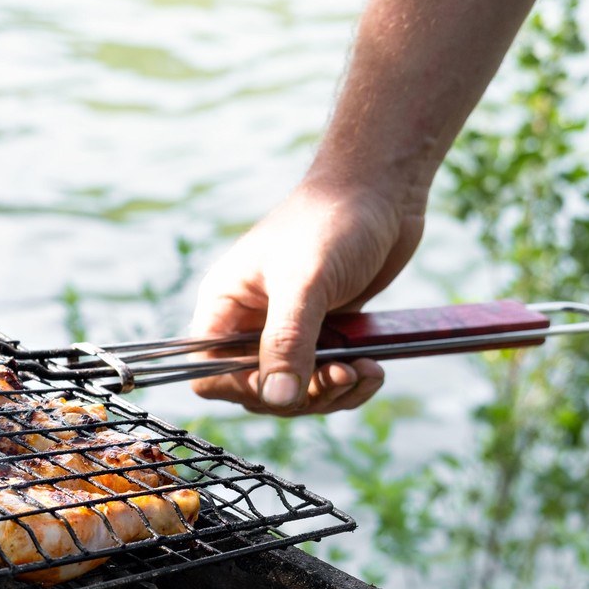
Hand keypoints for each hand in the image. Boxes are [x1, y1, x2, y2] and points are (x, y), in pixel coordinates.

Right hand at [188, 178, 423, 414]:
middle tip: (339, 375)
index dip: (239, 386)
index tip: (283, 383)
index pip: (207, 369)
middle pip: (256, 389)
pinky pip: (326, 379)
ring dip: (331, 392)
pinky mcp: (324, 331)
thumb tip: (277, 399)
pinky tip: (373, 368)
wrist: (381, 189)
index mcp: (226, 305)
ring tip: (365, 371)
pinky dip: (350, 383)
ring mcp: (288, 329)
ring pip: (296, 391)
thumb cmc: (332, 222)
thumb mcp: (305, 283)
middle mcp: (250, 322)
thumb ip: (287, 342)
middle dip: (300, 394)